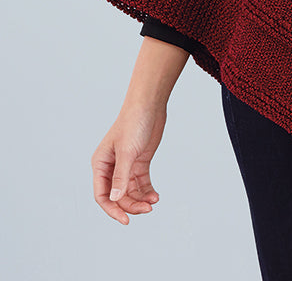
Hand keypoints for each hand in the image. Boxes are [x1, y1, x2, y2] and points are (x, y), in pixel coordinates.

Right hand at [91, 104, 166, 223]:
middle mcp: (111, 167)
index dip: (112, 210)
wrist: (150, 105)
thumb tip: (114, 199)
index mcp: (101, 164)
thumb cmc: (133, 122)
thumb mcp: (127, 151)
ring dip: (140, 200)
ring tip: (153, 202)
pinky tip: (155, 196)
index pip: (102, 195)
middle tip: (147, 209)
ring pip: (130, 192)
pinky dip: (147, 191)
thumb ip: (121, 176)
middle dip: (131, 205)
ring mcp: (126, 165)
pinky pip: (141, 183)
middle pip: (118, 196)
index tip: (126, 220)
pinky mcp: (139, 162)